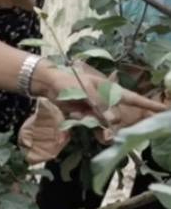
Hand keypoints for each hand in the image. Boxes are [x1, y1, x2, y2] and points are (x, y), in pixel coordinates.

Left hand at [35, 62, 164, 128]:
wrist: (49, 86)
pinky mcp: (86, 119)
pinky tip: (74, 114)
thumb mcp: (85, 89)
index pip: (135, 100)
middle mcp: (108, 103)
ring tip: (79, 113)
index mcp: (112, 91)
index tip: (165, 112)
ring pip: (104, 126)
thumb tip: (112, 120)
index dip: (150, 107)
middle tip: (91, 113)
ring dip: (93, 123)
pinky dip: (84, 123)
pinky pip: (91, 127)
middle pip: (117, 119)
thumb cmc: (69, 81)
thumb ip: (100, 104)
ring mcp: (97, 112)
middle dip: (107, 120)